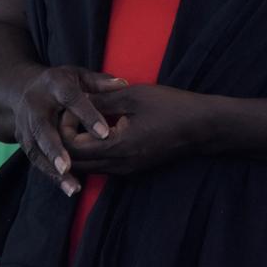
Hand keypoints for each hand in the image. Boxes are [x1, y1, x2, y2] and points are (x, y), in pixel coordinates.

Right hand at [13, 65, 127, 195]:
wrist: (23, 91)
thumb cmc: (61, 83)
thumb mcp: (79, 76)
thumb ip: (100, 83)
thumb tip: (124, 84)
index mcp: (54, 84)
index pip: (71, 98)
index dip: (87, 115)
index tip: (105, 132)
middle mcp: (36, 105)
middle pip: (43, 128)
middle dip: (54, 148)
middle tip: (68, 166)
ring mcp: (26, 125)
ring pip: (37, 150)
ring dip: (53, 169)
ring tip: (72, 186)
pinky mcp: (23, 141)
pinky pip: (36, 160)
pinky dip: (51, 175)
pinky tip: (68, 188)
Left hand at [61, 84, 211, 174]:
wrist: (201, 126)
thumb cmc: (169, 106)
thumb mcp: (133, 95)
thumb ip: (102, 99)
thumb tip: (77, 98)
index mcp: (117, 147)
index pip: (73, 148)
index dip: (65, 128)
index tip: (71, 107)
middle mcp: (118, 166)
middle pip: (77, 163)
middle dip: (67, 140)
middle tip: (71, 115)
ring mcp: (126, 170)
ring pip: (89, 166)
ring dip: (80, 147)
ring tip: (82, 121)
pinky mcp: (132, 168)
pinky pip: (102, 165)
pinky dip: (93, 151)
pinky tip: (99, 130)